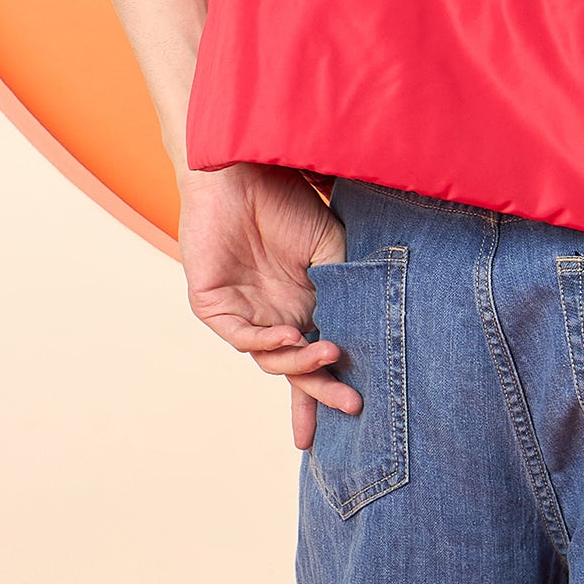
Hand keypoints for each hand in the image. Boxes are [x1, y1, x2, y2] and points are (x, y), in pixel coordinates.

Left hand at [175, 162, 361, 451]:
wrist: (242, 171)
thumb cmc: (287, 203)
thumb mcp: (331, 249)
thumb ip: (345, 288)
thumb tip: (369, 329)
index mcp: (301, 306)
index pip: (316, 356)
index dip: (331, 387)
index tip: (357, 413)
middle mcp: (273, 316)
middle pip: (295, 370)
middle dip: (321, 392)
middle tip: (351, 406)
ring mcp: (243, 313)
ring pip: (271, 358)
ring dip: (301, 362)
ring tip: (330, 353)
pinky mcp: (213, 305)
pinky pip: (242, 335)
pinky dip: (266, 341)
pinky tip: (291, 334)